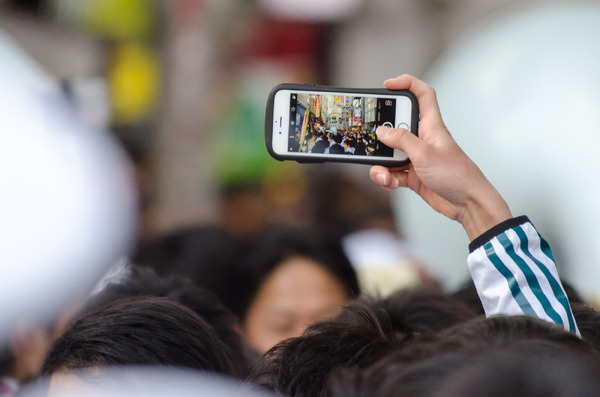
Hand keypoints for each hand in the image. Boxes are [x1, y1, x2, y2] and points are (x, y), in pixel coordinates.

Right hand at [369, 74, 511, 239]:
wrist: (468, 204)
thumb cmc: (457, 175)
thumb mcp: (425, 154)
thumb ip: (402, 141)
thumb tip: (382, 131)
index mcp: (431, 126)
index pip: (423, 95)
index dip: (407, 84)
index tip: (388, 84)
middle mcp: (423, 140)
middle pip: (397, 128)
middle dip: (382, 135)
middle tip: (373, 140)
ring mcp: (417, 158)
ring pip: (391, 154)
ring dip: (381, 164)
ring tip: (382, 173)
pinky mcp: (414, 175)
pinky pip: (393, 173)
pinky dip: (387, 178)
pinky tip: (389, 183)